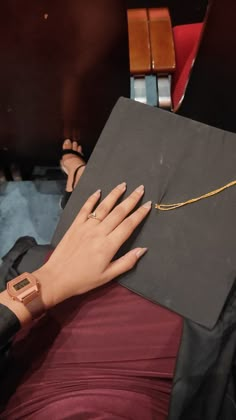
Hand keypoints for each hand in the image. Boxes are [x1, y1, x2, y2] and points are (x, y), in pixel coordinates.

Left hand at [35, 183, 151, 308]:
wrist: (56, 278)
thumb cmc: (84, 280)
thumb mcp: (108, 276)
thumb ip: (127, 262)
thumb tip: (143, 250)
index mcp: (109, 245)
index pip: (128, 225)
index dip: (140, 214)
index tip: (148, 204)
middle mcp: (99, 232)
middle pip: (119, 212)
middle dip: (131, 199)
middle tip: (140, 189)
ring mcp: (86, 227)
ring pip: (103, 207)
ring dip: (114, 195)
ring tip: (123, 185)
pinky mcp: (75, 225)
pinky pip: (85, 209)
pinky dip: (92, 199)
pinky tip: (98, 191)